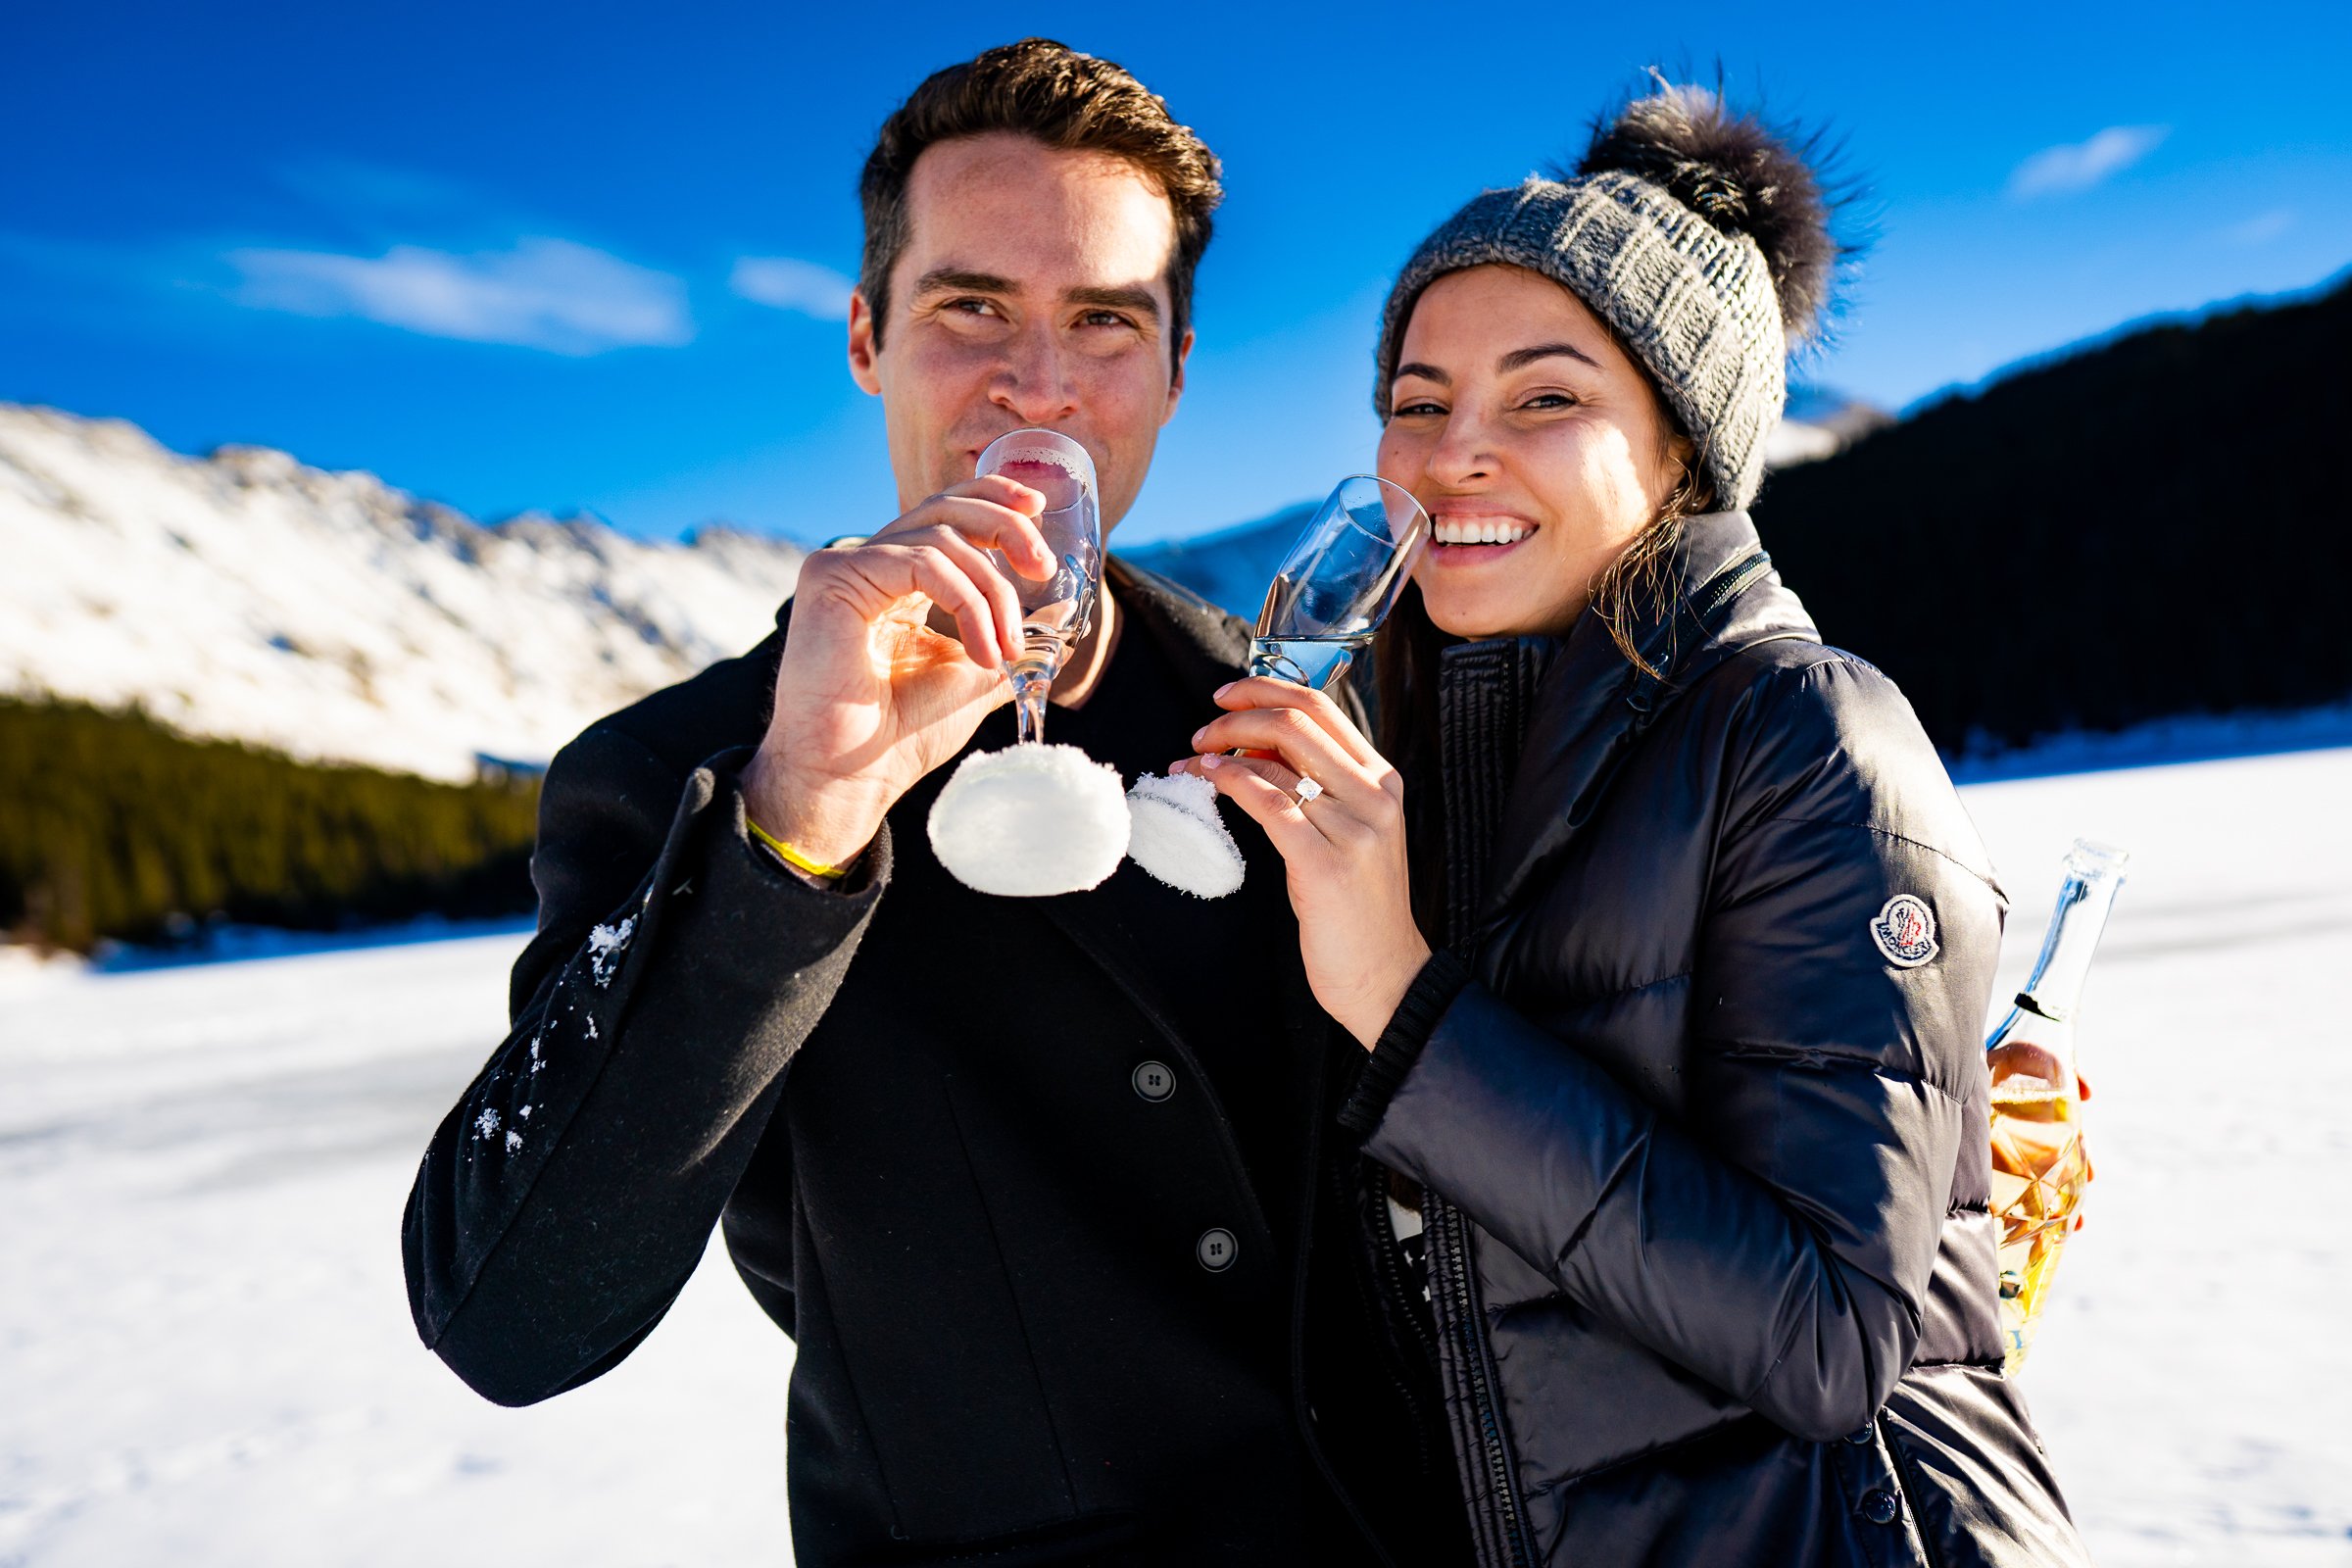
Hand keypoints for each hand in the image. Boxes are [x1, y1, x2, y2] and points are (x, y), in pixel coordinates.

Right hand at [743, 477, 1055, 865]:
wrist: (851, 776)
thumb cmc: (901, 736)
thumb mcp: (976, 675)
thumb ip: (1012, 637)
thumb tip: (1066, 609)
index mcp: (898, 580)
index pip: (946, 514)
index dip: (993, 500)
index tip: (1038, 510)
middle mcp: (869, 564)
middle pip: (945, 509)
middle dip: (1006, 527)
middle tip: (1042, 568)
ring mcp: (845, 565)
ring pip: (941, 539)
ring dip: (990, 593)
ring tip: (1004, 651)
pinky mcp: (832, 576)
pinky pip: (919, 562)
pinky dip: (964, 601)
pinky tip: (980, 649)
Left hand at [1172, 678, 1431, 1046]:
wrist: (1383, 973)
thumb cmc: (1356, 906)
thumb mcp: (1349, 832)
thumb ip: (1317, 785)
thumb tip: (1255, 743)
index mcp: (1382, 780)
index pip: (1322, 708)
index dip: (1266, 690)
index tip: (1227, 696)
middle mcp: (1374, 795)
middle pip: (1296, 722)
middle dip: (1237, 715)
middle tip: (1202, 730)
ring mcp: (1353, 828)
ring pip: (1277, 760)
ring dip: (1222, 752)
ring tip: (1192, 761)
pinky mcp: (1324, 863)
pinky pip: (1268, 804)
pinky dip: (1231, 783)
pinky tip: (1210, 781)